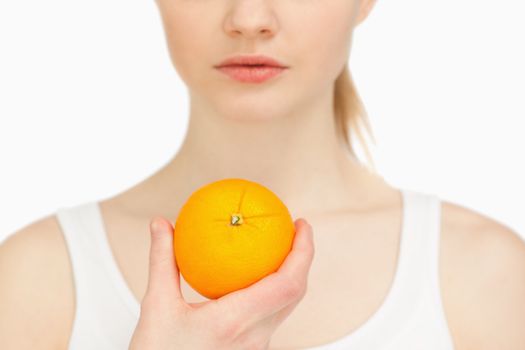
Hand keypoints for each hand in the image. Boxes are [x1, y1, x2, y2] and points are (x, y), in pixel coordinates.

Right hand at [128, 216, 314, 349]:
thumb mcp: (156, 306)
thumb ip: (163, 260)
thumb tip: (161, 224)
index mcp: (234, 321)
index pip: (287, 284)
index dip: (303, 251)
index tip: (301, 225)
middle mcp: (254, 337)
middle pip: (295, 294)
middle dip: (303, 258)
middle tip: (295, 230)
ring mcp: (255, 347)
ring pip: (287, 307)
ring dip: (292, 275)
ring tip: (280, 249)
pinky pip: (272, 316)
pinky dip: (275, 291)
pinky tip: (257, 277)